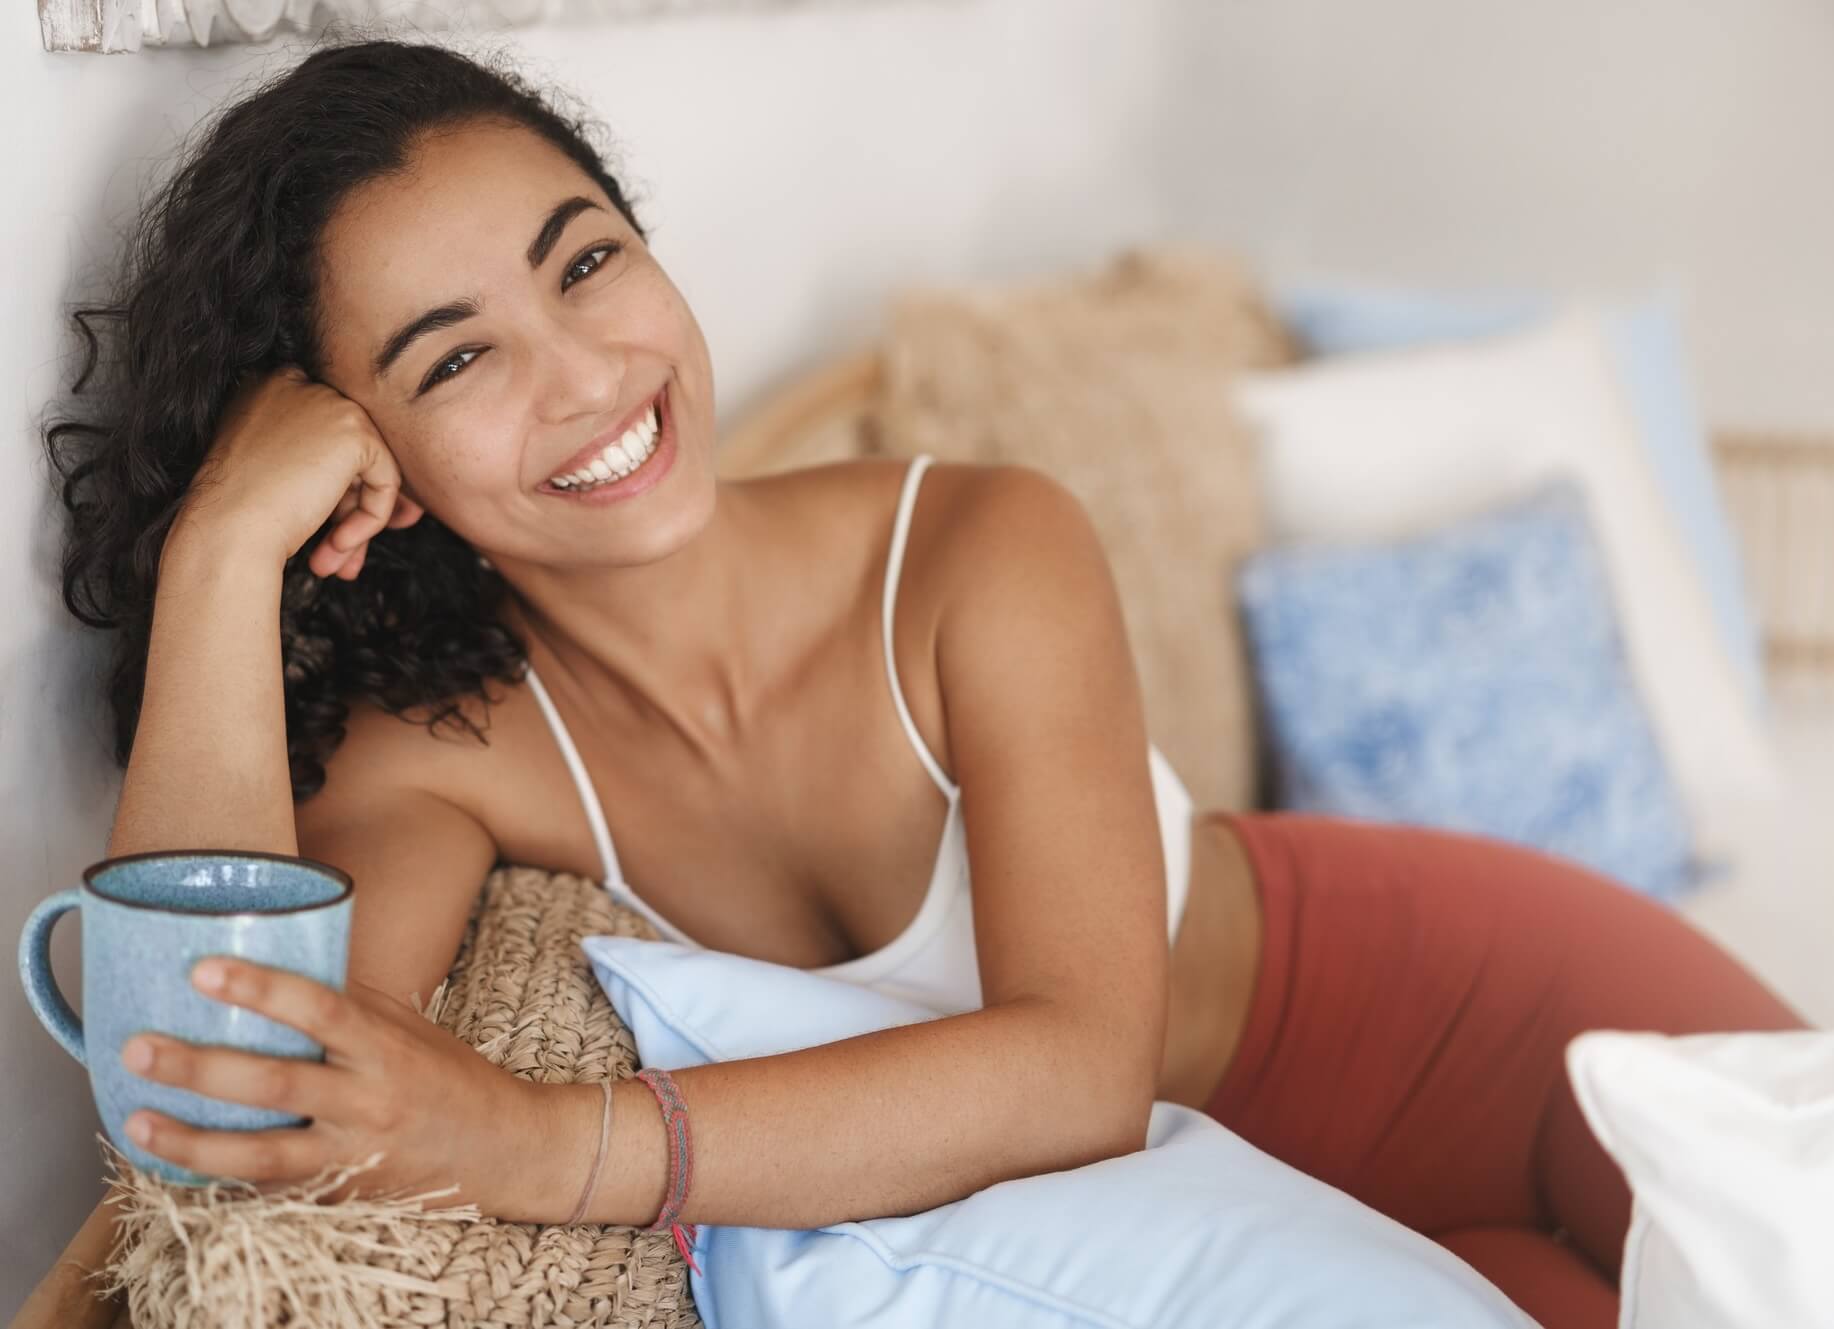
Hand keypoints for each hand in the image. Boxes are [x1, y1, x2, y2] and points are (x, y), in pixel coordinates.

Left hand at [117, 957, 531, 1209]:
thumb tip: (279, 958)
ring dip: (192, 1139)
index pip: (322, 1009)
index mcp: (387, 1047)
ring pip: (263, 1153)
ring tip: (136, 1117)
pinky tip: (173, 1161)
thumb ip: (350, 1001)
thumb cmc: (449, 1076)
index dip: (262, 989)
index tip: (203, 969)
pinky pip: (272, 1186)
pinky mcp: (343, 1191)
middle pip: (276, 1084)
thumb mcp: (410, 1028)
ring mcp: (354, 1153)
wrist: (503, 1149)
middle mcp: (370, 1100)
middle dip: (200, 1066)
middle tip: (138, 1046)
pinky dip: (220, 1176)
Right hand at [174, 365, 423, 578]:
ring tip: (332, 563)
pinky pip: (385, 481)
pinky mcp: (355, 432)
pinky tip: (337, 545)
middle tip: (331, 551)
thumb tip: (355, 480)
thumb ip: (305, 458)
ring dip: (353, 521)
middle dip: (343, 507)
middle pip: (345, 452)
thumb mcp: (265, 468)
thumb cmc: (234, 512)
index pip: (319, 434)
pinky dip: (369, 519)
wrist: (225, 530)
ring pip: (367, 469)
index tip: (315, 519)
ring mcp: (329, 404)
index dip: (325, 483)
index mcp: (266, 389)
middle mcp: (297, 385)